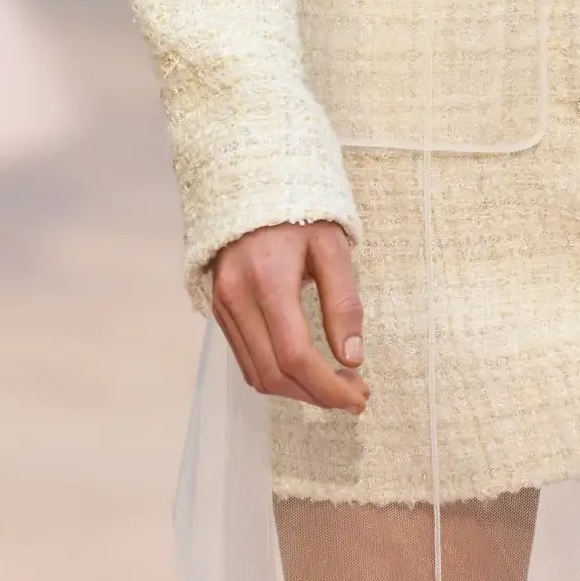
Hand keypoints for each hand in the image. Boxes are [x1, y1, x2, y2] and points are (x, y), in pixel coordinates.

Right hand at [211, 220, 369, 413]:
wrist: (249, 183)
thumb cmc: (298, 209)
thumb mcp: (332, 246)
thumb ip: (344, 301)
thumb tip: (353, 357)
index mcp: (267, 280)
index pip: (295, 355)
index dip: (328, 387)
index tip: (359, 397)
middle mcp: (237, 299)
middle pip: (274, 373)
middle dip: (317, 395)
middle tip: (354, 396)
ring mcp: (223, 307)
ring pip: (257, 374)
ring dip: (298, 392)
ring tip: (335, 387)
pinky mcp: (220, 310)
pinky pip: (246, 359)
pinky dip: (277, 375)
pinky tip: (306, 371)